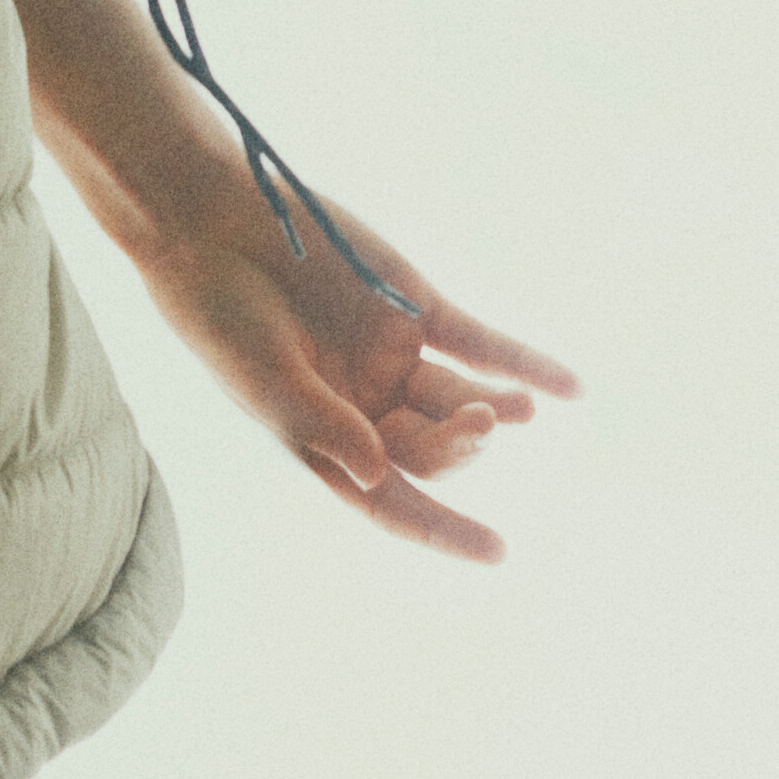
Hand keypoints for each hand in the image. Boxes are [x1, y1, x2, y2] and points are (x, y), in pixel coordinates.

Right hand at [129, 159, 580, 563]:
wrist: (209, 225)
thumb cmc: (217, 313)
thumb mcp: (262, 379)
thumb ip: (321, 425)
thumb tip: (380, 477)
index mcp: (320, 439)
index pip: (390, 499)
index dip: (443, 530)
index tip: (498, 553)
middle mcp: (361, 404)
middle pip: (428, 447)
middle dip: (456, 446)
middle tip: (473, 423)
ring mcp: (389, 354)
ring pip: (456, 397)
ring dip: (491, 409)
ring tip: (512, 410)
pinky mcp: (411, 304)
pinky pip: (478, 341)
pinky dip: (522, 362)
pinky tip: (569, 387)